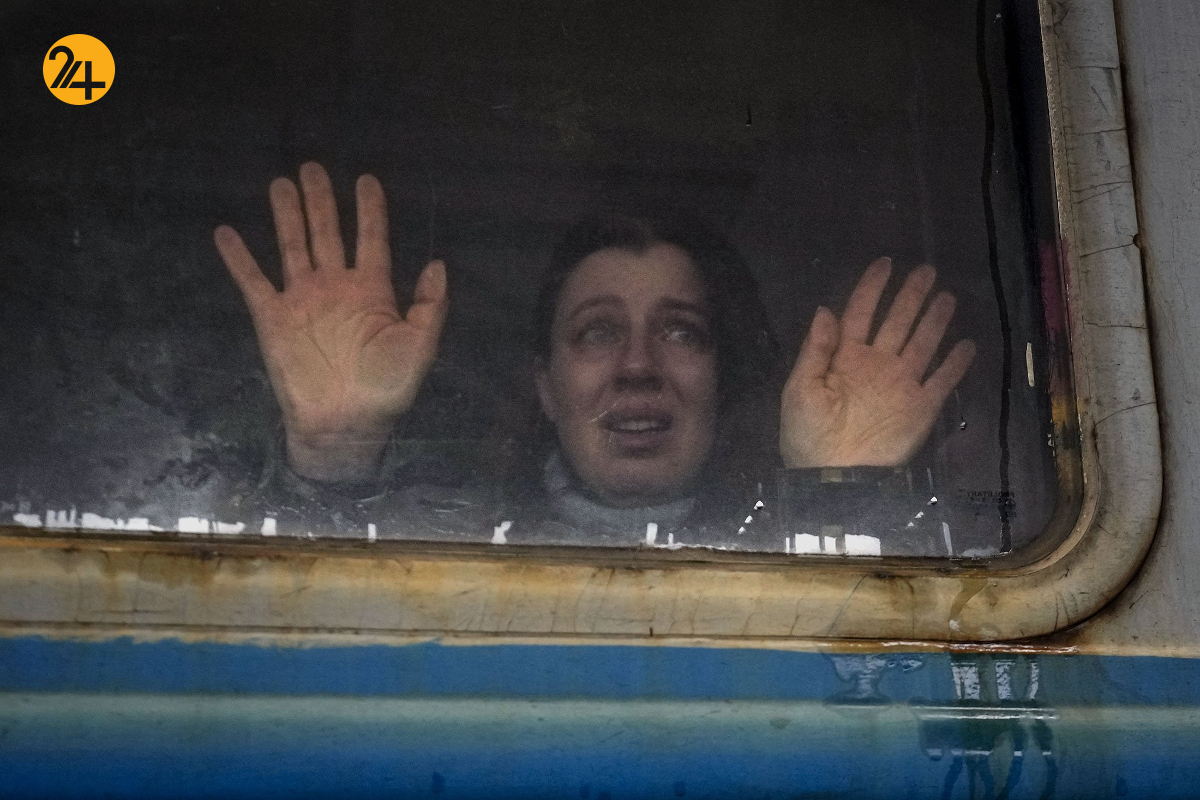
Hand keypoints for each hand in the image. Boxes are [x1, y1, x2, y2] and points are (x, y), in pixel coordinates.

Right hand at [215, 162, 447, 481]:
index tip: (367, 179)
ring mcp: (303, 300)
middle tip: (313, 165)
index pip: (371, 239)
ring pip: (293, 246)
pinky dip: (238, 257)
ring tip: (280, 182)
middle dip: (322, 200)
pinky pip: (253, 280)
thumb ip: (429, 305)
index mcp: (373, 291)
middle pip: (328, 232)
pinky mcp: (273, 317)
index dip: (370, 210)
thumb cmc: (386, 388)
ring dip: (287, 215)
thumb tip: (437, 263)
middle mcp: (336, 287)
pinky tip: (225, 231)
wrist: (345, 423)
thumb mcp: (420, 346)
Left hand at [780, 258, 975, 468]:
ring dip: (934, 321)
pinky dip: (956, 363)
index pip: (860, 313)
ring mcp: (900, 384)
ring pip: (922, 343)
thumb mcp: (801, 389)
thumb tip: (824, 309)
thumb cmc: (809, 435)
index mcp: (844, 358)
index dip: (871, 288)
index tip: (885, 263)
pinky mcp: (921, 407)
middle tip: (926, 270)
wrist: (833, 476)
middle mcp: (876, 364)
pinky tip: (967, 344)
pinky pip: (942, 380)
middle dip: (910, 296)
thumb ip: (815, 350)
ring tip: (947, 296)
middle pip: (896, 321)